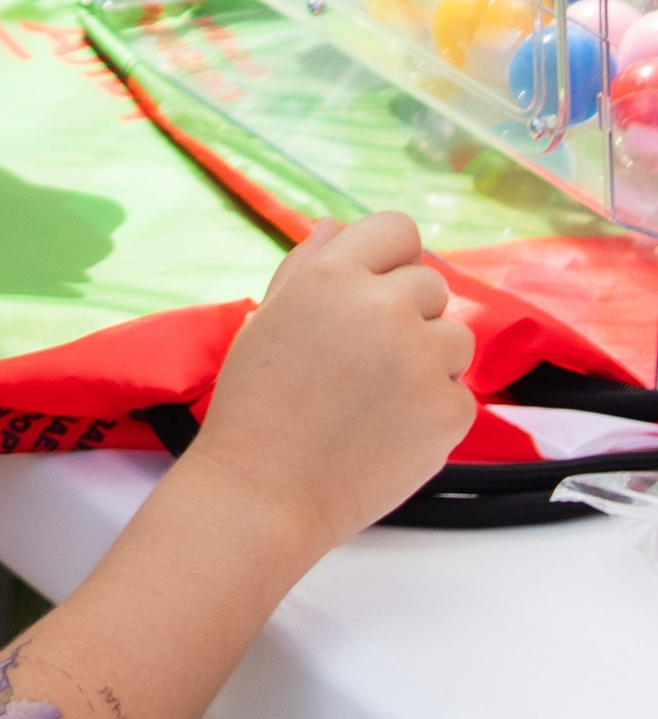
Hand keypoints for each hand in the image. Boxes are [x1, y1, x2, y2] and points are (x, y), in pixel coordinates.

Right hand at [195, 213, 474, 559]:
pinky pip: (461, 394)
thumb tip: (339, 226)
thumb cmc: (257, 403)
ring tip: (379, 396)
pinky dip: (434, 410)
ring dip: (429, 360)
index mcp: (333, 274)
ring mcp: (422, 359)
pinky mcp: (450, 411)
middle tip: (367, 359)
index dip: (390, 259)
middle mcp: (383, 307)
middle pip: (432, 285)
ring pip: (456, 337)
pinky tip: (391, 429)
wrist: (266, 491)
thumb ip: (307, 264)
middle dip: (409, 315)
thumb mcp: (269, 315)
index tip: (376, 292)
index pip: (399, 230)